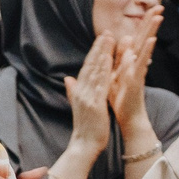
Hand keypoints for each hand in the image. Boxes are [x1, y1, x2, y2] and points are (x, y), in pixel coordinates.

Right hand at [62, 34, 116, 155]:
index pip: (87, 68)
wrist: (84, 146)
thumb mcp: (78, 106)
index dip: (93, 52)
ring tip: (110, 40)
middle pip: (90, 65)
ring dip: (103, 54)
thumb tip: (68, 79)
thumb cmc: (85, 128)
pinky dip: (105, 71)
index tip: (100, 39)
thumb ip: (74, 91)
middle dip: (98, 48)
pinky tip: (110, 60)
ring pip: (96, 71)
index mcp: (79, 91)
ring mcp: (88, 97)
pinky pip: (101, 84)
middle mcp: (81, 91)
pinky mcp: (95, 104)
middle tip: (105, 32)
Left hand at [108, 8, 163, 137]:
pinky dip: (146, 52)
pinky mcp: (137, 79)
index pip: (137, 37)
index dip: (144, 23)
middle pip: (145, 38)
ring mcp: (138, 70)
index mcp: (130, 61)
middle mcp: (137, 63)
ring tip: (159, 17)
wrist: (128, 118)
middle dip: (151, 22)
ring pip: (145, 47)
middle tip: (160, 6)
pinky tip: (151, 40)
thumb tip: (123, 37)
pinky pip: (142, 63)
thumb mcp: (116, 72)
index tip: (151, 7)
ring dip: (152, 31)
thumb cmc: (121, 97)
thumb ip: (119, 56)